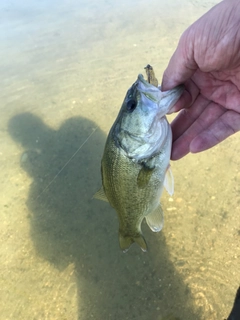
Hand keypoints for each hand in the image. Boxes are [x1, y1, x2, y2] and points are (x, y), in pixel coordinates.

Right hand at [161, 0, 239, 159]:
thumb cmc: (224, 29)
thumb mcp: (190, 45)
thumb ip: (175, 71)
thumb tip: (162, 95)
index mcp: (197, 69)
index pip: (179, 95)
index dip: (168, 110)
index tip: (157, 122)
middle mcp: (211, 85)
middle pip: (190, 113)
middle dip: (176, 130)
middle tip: (161, 147)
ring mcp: (228, 98)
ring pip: (205, 123)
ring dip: (188, 140)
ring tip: (172, 154)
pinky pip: (225, 126)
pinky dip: (209, 137)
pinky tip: (193, 148)